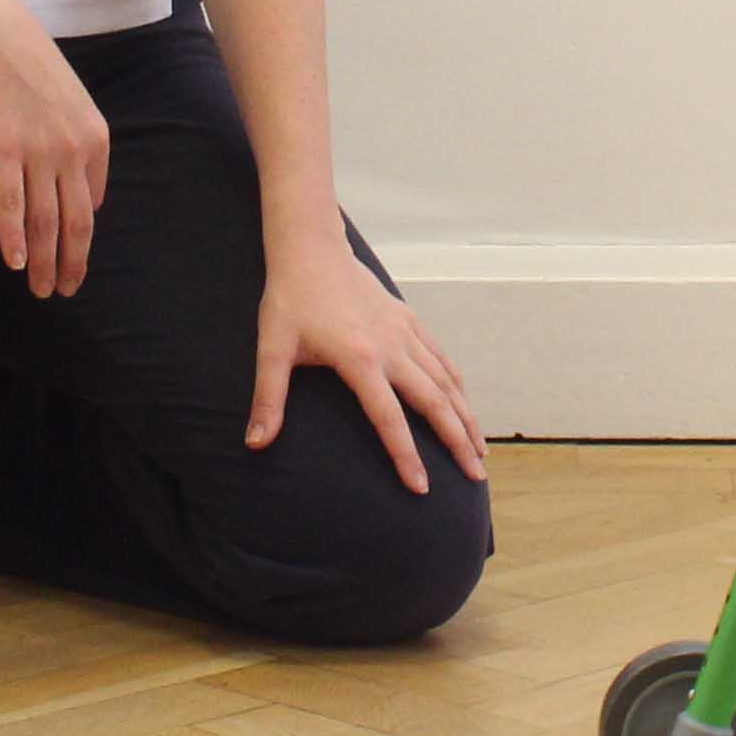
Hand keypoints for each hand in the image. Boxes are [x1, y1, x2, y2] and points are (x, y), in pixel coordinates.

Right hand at [0, 1, 107, 296]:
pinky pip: (11, 205)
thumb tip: (89, 198)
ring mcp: (38, 152)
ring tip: (41, 290)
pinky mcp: (3, 152)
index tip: (71, 258)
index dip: (82, 238)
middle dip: (72, 263)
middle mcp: (73, 150)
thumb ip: (83, 150)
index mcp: (96, 140)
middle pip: (75, 222)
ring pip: (44, 221)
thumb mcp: (74, 105)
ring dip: (44, 262)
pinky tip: (14, 263)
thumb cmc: (32, 70)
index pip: (92, 204)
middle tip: (65, 291)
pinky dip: (13, 238)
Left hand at [250, 238, 488, 494]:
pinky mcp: (408, 319)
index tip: (421, 487)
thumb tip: (255, 443)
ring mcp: (404, 331)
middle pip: (435, 402)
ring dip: (465, 416)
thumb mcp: (272, 349)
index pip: (389, 419)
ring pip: (446, 380)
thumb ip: (268, 399)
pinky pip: (440, 357)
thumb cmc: (290, 299)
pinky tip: (464, 403)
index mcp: (360, 360)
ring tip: (480, 448)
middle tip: (476, 475)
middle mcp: (391, 347)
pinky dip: (456, 384)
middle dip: (457, 441)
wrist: (312, 248)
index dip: (406, 455)